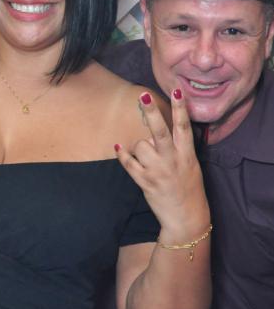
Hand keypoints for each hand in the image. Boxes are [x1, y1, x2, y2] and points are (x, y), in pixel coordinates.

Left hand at [115, 89, 209, 240]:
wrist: (187, 217)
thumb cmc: (188, 188)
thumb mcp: (190, 165)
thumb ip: (178, 148)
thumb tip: (159, 129)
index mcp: (187, 154)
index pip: (184, 126)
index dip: (181, 108)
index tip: (178, 90)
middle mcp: (173, 160)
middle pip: (160, 131)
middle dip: (151, 112)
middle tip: (143, 95)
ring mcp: (158, 171)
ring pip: (140, 145)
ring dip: (138, 148)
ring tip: (146, 158)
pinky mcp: (145, 182)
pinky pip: (128, 163)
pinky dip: (122, 155)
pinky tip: (118, 148)